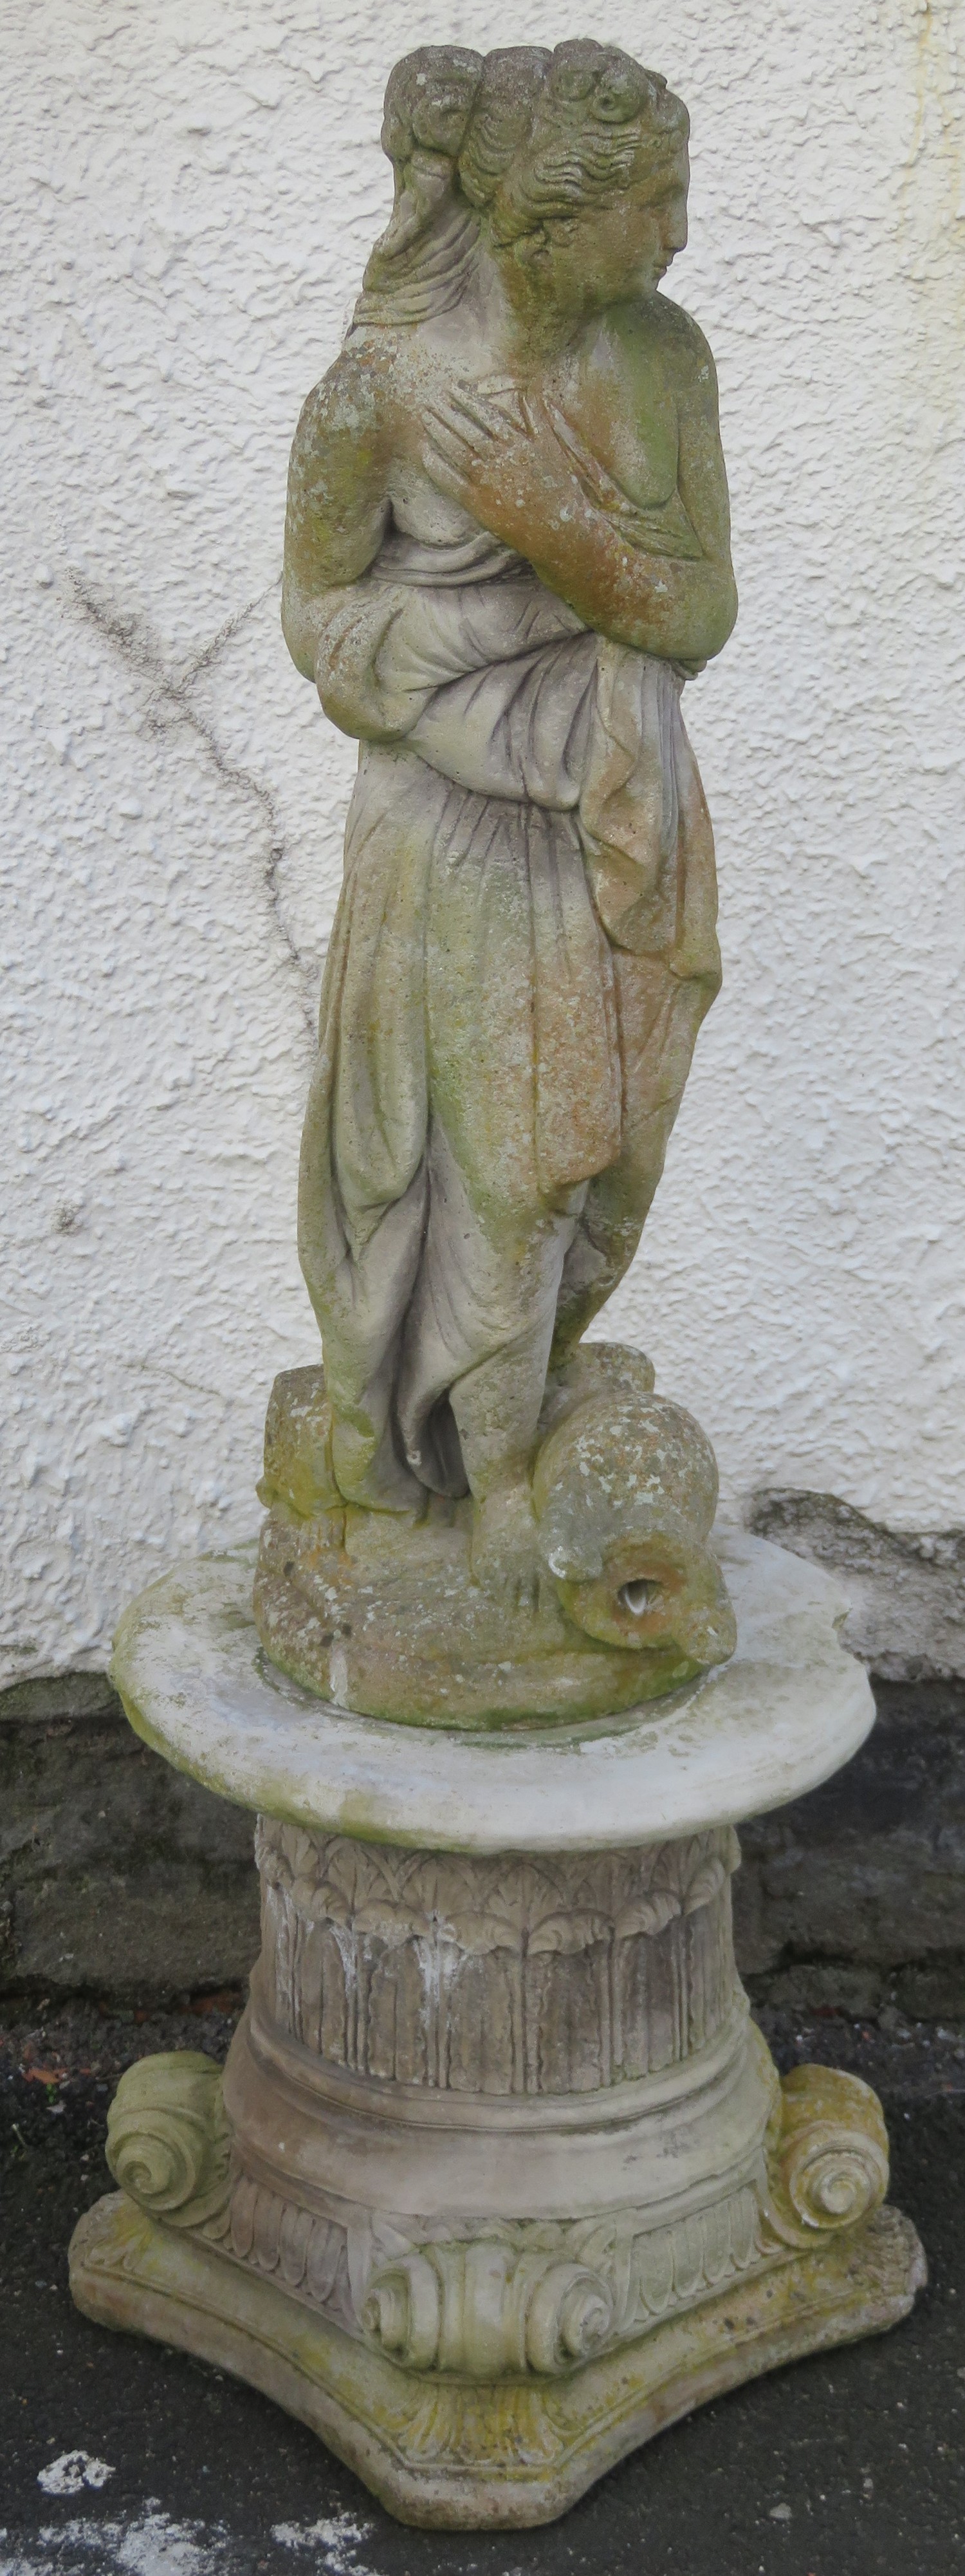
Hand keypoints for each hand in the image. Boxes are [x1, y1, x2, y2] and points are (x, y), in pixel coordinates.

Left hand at [421, 378, 591, 555]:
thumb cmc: (558, 486)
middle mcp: (499, 458)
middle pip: (465, 430)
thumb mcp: (552, 446)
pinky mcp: (479, 503)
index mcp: (517, 442)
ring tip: (425, 419)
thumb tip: (531, 388)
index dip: (466, 399)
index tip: (452, 388)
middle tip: (429, 401)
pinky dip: (436, 467)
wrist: (558, 529)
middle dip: (445, 413)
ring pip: (456, 451)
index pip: (485, 413)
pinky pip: (451, 481)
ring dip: (438, 432)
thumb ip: (538, 416)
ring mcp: (487, 481)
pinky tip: (425, 453)